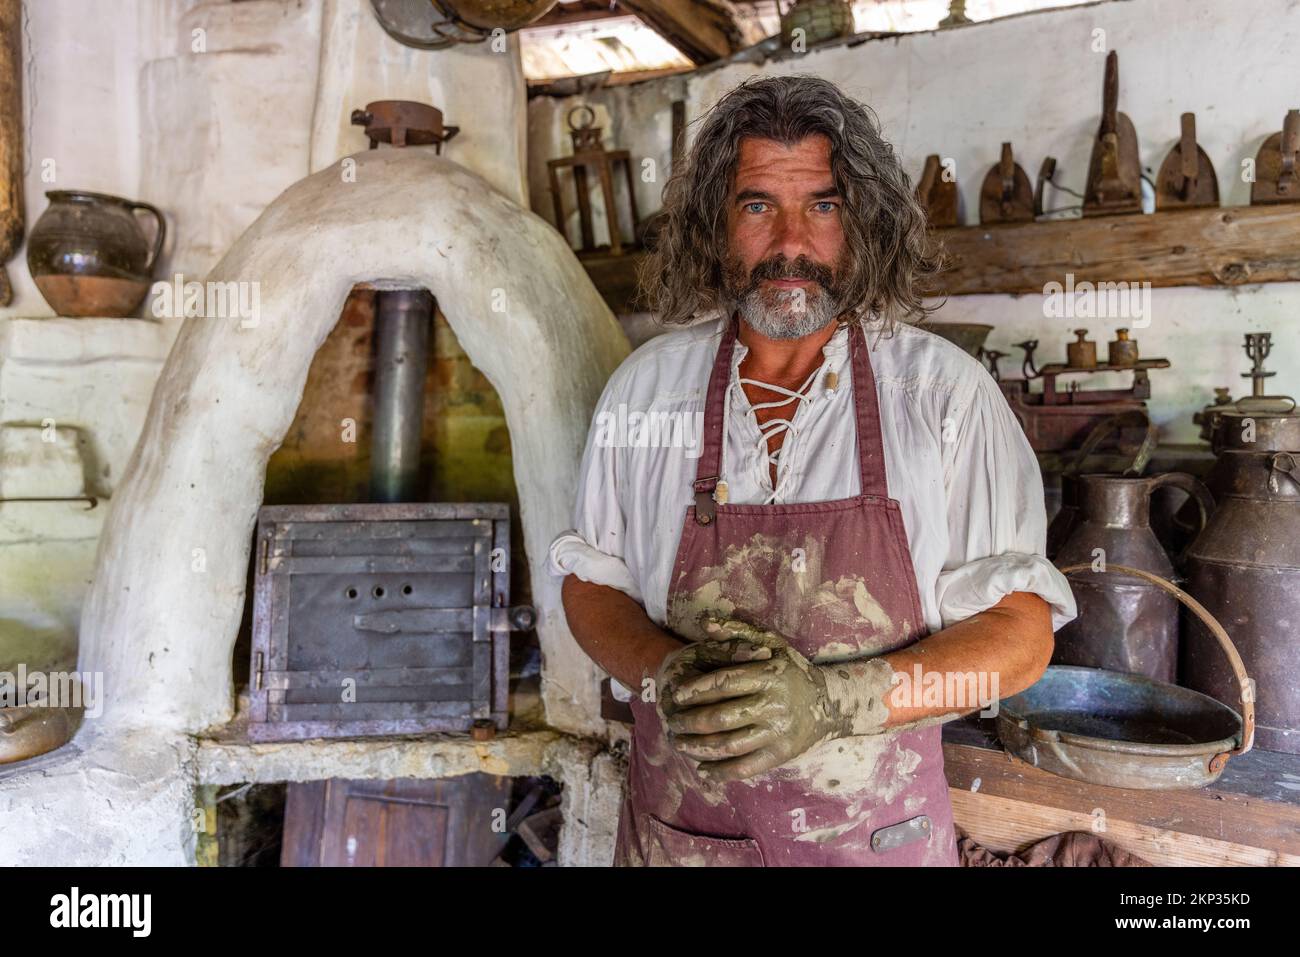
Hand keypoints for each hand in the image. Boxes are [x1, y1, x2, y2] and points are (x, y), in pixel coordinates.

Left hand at [662, 617, 849, 782]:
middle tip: (672, 722)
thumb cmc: (791, 669)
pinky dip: (721, 771)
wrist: (830, 703)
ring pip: (729, 745)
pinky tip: (702, 769)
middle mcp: (773, 705)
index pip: (724, 683)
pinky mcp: (781, 754)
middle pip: (722, 716)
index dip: (696, 690)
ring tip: (679, 744)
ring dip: (698, 747)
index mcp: (768, 675)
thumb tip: (704, 623)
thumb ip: (737, 632)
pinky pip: (745, 767)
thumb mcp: (770, 643)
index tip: (677, 696)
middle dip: (690, 721)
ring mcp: (778, 732)